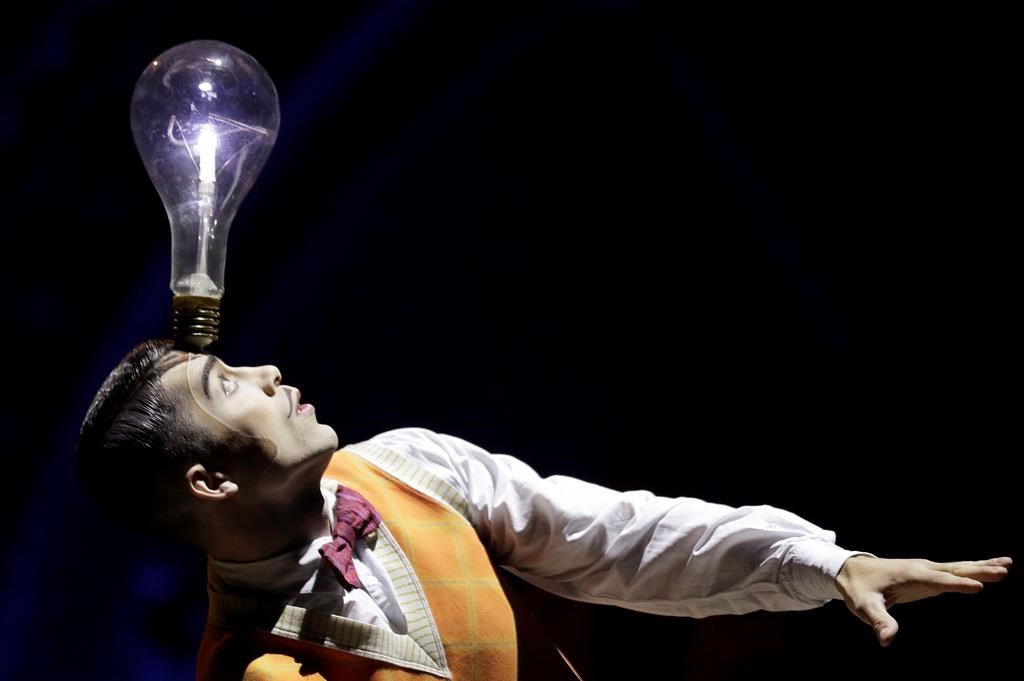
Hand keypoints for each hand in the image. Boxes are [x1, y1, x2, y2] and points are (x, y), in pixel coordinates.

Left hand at [835, 554, 1011, 646]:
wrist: (852, 570)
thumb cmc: (858, 589)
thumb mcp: (864, 606)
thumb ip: (879, 621)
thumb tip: (888, 640)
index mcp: (910, 576)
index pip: (937, 581)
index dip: (956, 584)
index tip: (978, 586)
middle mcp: (922, 568)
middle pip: (954, 570)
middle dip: (978, 570)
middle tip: (1003, 570)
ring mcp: (927, 569)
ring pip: (958, 567)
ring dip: (982, 565)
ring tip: (1007, 563)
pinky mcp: (929, 574)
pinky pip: (955, 570)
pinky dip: (973, 568)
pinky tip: (991, 567)